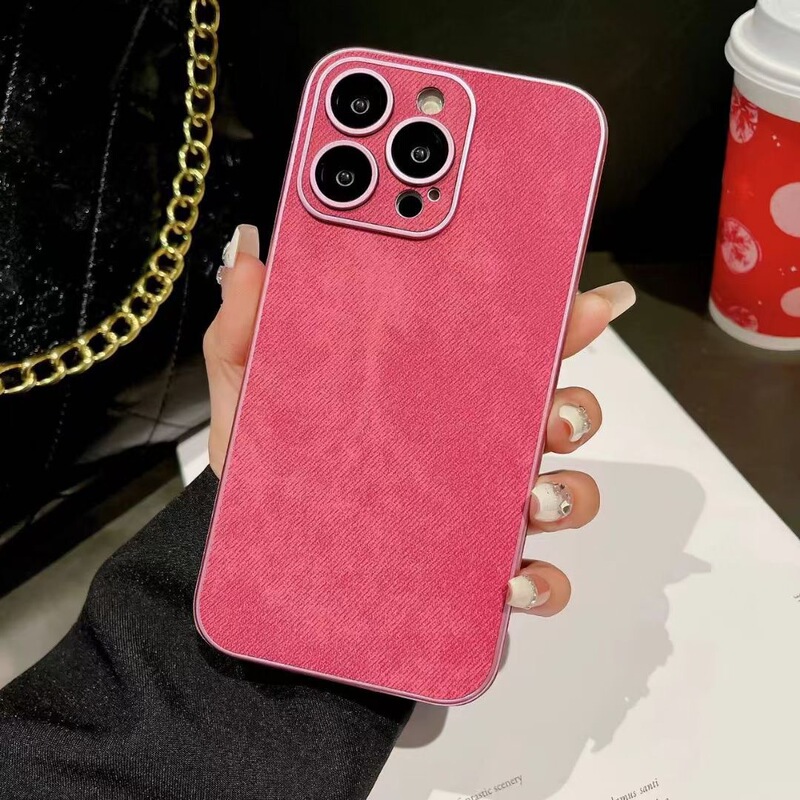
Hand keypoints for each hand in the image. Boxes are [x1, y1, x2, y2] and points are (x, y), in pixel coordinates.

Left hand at [204, 225, 635, 618]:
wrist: (261, 565)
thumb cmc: (270, 475)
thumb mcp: (252, 397)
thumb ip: (248, 331)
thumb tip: (247, 257)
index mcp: (431, 396)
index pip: (506, 349)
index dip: (555, 322)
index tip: (582, 303)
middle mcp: (468, 449)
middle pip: (552, 414)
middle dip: (574, 406)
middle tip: (555, 408)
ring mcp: (478, 513)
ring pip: (561, 493)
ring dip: (568, 491)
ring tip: (534, 494)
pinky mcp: (473, 577)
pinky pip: (534, 581)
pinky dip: (543, 583)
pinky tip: (512, 578)